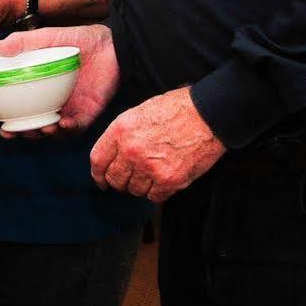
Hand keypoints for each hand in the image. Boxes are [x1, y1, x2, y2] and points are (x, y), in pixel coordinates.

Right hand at [0, 25, 119, 133]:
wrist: (110, 44)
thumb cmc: (78, 39)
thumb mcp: (47, 37)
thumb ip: (22, 42)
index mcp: (39, 88)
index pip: (21, 110)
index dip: (10, 124)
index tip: (2, 129)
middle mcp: (52, 101)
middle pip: (35, 126)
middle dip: (25, 134)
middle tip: (20, 132)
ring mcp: (70, 108)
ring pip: (54, 131)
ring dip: (45, 134)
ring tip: (42, 128)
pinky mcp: (88, 113)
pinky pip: (76, 128)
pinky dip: (68, 130)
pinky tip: (62, 123)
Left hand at [90, 88, 225, 201]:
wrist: (207, 114)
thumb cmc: (177, 109)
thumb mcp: (139, 112)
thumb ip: (123, 134)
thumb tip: (114, 154)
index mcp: (121, 130)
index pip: (98, 160)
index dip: (98, 174)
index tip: (101, 180)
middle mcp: (131, 151)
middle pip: (115, 179)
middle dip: (120, 181)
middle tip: (129, 178)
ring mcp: (149, 168)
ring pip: (134, 190)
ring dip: (140, 186)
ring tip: (151, 174)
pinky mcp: (169, 180)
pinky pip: (154, 196)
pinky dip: (157, 192)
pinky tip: (163, 180)